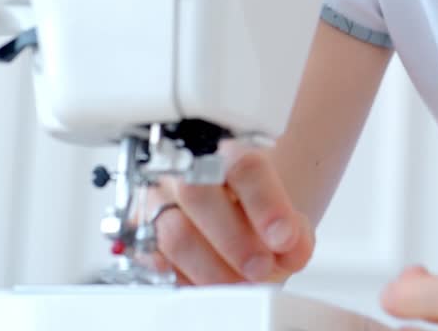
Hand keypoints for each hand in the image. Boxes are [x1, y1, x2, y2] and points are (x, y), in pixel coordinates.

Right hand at [147, 140, 314, 284]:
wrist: (233, 229)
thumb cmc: (255, 221)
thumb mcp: (284, 226)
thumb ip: (295, 235)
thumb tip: (292, 248)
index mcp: (229, 154)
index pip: (243, 166)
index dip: (265, 204)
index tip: (283, 237)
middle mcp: (188, 171)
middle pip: (197, 191)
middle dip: (234, 239)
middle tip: (260, 267)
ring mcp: (159, 202)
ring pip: (173, 232)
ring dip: (212, 267)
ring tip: (240, 283)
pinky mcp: (143, 235)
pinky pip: (155, 259)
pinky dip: (186, 277)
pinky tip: (210, 282)